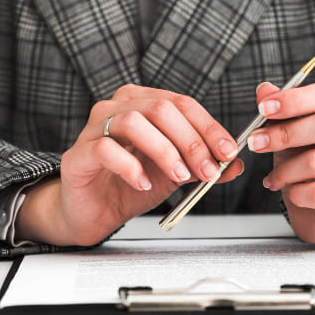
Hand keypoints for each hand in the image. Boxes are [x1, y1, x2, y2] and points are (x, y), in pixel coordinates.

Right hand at [17, 84, 243, 245]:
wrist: (94, 212)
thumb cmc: (129, 185)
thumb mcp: (174, 174)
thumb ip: (202, 165)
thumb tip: (235, 164)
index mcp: (142, 102)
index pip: (181, 103)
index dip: (208, 127)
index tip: (227, 152)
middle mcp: (117, 107)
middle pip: (161, 109)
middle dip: (191, 141)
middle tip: (208, 170)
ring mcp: (94, 128)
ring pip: (133, 122)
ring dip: (164, 150)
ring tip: (178, 175)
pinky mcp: (79, 154)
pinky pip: (106, 150)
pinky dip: (130, 166)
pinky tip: (143, 184)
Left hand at [250, 81, 314, 245]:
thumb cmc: (311, 165)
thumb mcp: (292, 133)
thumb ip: (280, 110)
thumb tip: (264, 90)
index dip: (295, 99)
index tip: (263, 108)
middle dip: (285, 132)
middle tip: (255, 142)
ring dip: (284, 169)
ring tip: (274, 177)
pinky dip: (294, 192)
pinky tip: (291, 193)